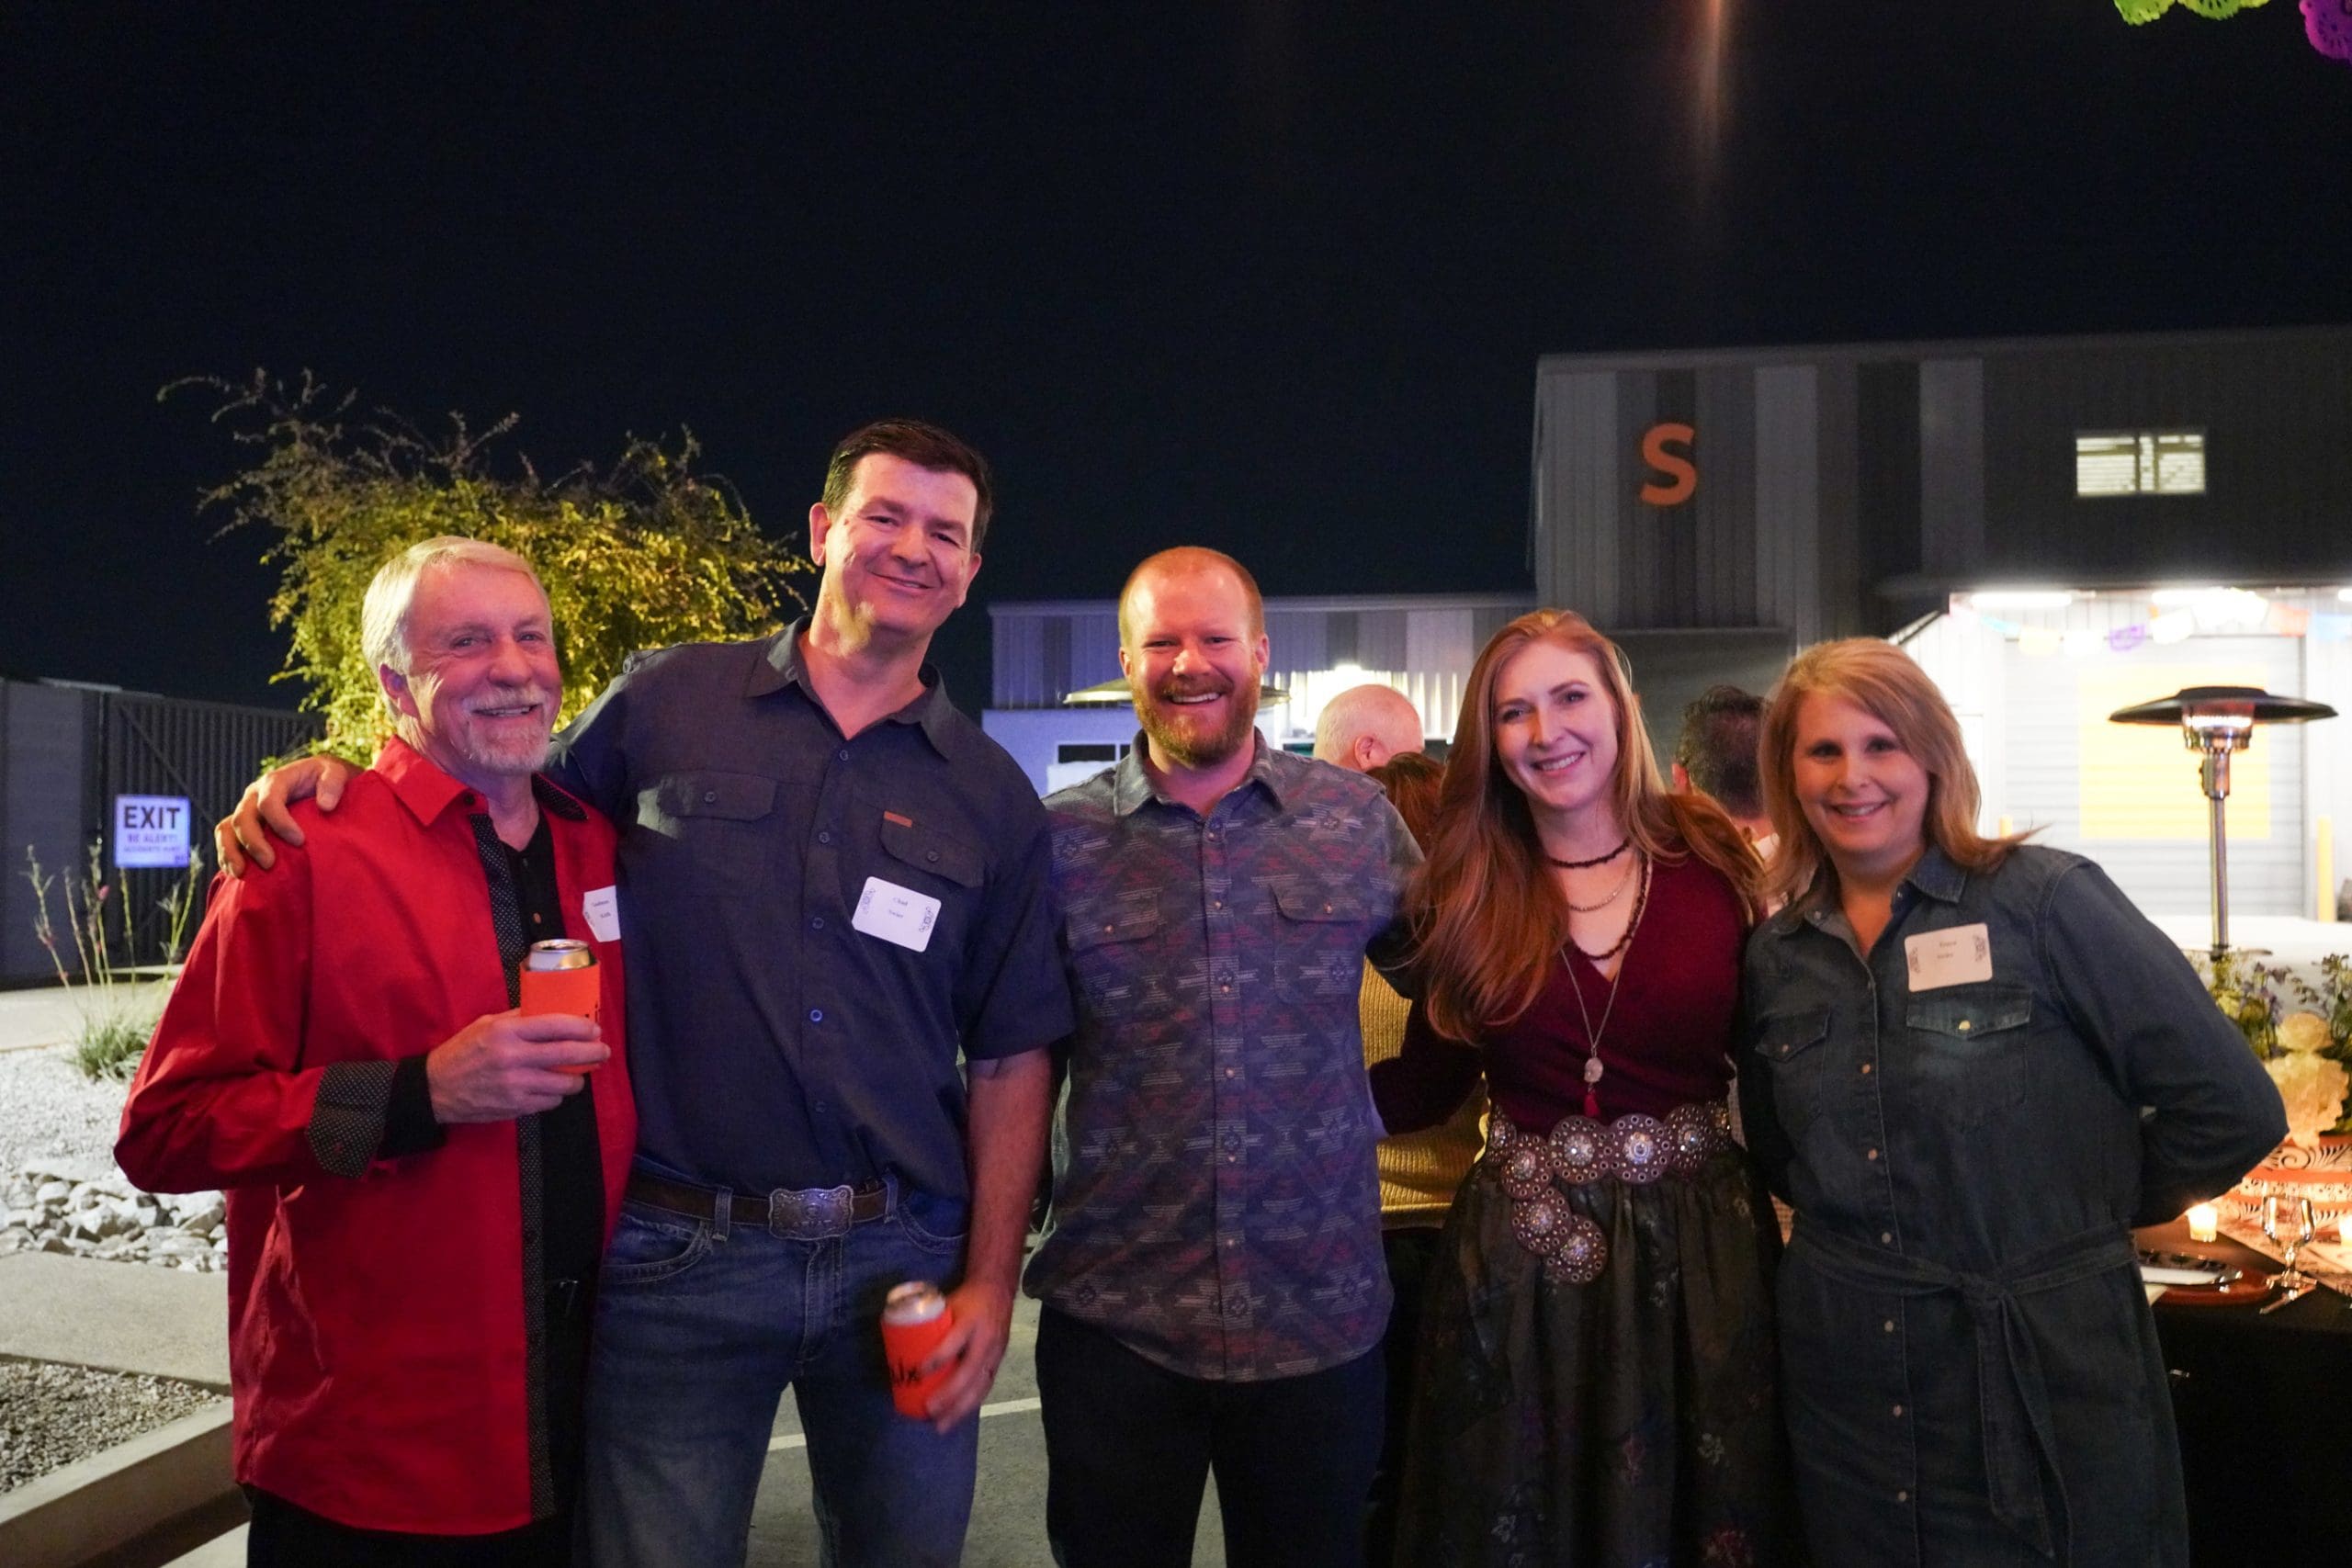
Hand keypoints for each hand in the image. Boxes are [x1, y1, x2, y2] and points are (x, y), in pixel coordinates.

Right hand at [215, 756, 357, 876]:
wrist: (316, 779)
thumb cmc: (326, 778)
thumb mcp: (336, 772)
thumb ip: (333, 784)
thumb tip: (325, 805)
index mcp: (275, 781)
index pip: (269, 802)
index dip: (281, 823)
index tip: (300, 841)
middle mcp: (254, 795)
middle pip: (243, 818)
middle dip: (254, 843)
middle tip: (270, 863)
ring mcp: (246, 809)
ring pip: (227, 829)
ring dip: (231, 852)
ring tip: (242, 873)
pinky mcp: (243, 824)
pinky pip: (226, 838)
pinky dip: (227, 855)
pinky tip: (236, 873)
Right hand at [425, 1011, 607, 1123]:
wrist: (436, 1088)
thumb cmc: (464, 1050)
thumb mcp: (487, 1024)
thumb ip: (520, 1018)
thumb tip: (555, 1011)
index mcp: (506, 1032)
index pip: (555, 1025)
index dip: (582, 1028)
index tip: (595, 1029)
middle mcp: (512, 1058)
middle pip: (567, 1054)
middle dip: (593, 1053)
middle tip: (603, 1052)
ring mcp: (515, 1085)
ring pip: (564, 1083)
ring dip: (577, 1079)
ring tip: (578, 1073)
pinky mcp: (515, 1107)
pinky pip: (550, 1101)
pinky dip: (556, 1095)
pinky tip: (553, 1088)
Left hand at [921, 1276, 1014, 1431]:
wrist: (998, 1290)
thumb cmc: (966, 1298)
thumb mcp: (948, 1303)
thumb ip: (929, 1322)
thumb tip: (899, 1342)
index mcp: (972, 1320)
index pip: (956, 1340)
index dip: (939, 1357)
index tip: (919, 1372)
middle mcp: (986, 1339)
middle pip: (969, 1371)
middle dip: (949, 1394)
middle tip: (929, 1410)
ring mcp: (995, 1353)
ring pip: (980, 1385)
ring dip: (961, 1408)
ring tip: (942, 1425)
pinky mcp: (998, 1363)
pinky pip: (985, 1388)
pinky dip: (970, 1405)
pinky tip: (956, 1417)